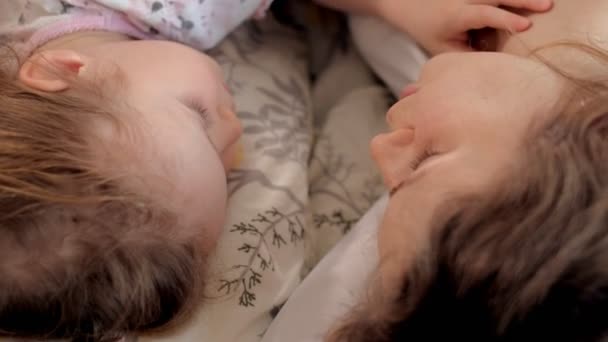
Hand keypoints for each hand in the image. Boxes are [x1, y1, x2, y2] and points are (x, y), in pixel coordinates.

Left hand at [376, 0, 552, 54]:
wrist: (410, 3)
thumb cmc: (430, 31)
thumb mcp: (444, 49)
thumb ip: (467, 56)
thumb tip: (496, 66)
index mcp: (456, 14)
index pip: (484, 14)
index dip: (505, 19)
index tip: (526, 26)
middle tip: (548, 6)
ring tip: (548, 2)